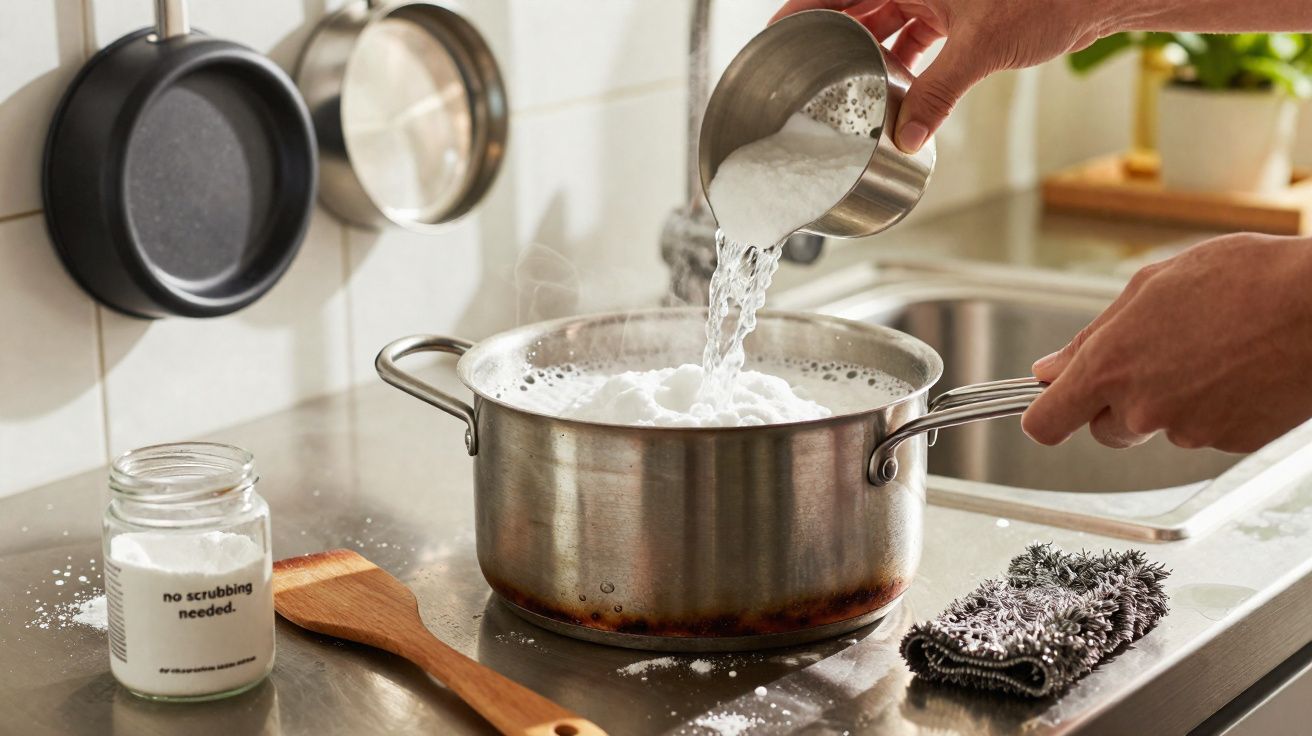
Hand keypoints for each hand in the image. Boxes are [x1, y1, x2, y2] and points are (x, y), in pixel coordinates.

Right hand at [771, 0, 1113, 152]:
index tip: (777, 34)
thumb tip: (908, 136)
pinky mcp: (956, 8)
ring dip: (871, 54)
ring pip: (885, 21)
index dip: (802, 10)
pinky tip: (899, 89)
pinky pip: (914, 33)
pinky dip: (905, 59)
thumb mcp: (979, 50)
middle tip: (810, 70)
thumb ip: (936, 95)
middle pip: (856, 3)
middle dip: (834, 36)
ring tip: (852, 87)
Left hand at [1020, 234, 1311, 452]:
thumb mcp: (1152, 286)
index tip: (1050, 407)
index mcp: (1110, 365)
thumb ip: (1093, 335)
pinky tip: (1241, 369)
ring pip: (1161, 427)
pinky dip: (1216, 408)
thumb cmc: (1246, 279)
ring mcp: (1189, 431)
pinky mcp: (1231, 443)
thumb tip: (1050, 369)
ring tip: (1215, 350)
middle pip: (1105, 429)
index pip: (1046, 423)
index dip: (1045, 416)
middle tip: (1159, 359)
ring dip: (1174, 400)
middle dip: (1119, 403)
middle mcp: (1143, 407)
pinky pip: (1207, 431)